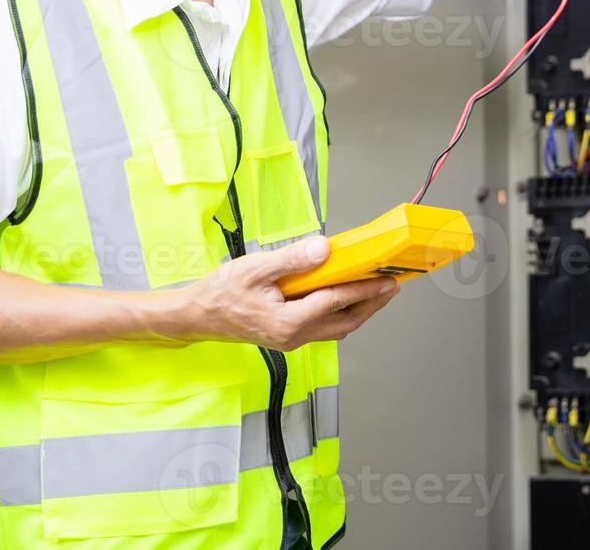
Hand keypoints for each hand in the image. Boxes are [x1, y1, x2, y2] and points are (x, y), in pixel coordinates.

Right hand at [178, 235, 398, 351]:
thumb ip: (292, 260)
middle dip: (372, 304)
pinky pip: (324, 327)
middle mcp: (295, 337)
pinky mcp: (288, 336)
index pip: (337, 302)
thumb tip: (324, 250)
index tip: (387, 280)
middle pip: (346, 322)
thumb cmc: (220, 293)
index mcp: (289, 322)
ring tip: (377, 292)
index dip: (366, 289)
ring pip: (337, 328)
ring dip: (360, 311)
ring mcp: (292, 340)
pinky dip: (342, 313)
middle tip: (393, 286)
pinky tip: (346, 298)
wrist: (196, 317)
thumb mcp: (255, 268)